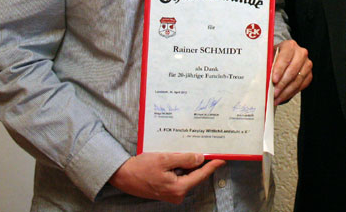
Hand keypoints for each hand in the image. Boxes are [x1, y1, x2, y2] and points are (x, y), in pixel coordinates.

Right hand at [108, 152, 224, 203]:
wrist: (122, 176)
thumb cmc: (141, 167)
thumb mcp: (164, 159)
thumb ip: (184, 159)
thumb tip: (200, 158)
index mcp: (178, 188)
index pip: (201, 175)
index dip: (212, 166)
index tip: (223, 159)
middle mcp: (176, 194)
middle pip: (195, 176)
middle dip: (200, 163)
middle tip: (209, 150)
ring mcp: (171, 194)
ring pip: (187, 176)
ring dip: (190, 165)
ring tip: (193, 151)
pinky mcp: (166, 190)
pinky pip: (179, 178)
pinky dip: (181, 168)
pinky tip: (181, 158)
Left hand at [272, 39, 311, 104]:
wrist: (284, 56)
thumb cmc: (276, 56)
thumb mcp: (269, 55)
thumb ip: (267, 63)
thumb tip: (263, 75)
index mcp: (290, 46)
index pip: (285, 58)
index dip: (279, 70)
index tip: (273, 80)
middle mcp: (301, 53)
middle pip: (292, 71)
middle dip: (282, 84)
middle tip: (274, 93)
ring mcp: (307, 64)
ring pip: (297, 80)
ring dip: (286, 91)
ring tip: (277, 97)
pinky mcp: (309, 74)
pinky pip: (301, 86)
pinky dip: (291, 93)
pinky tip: (283, 97)